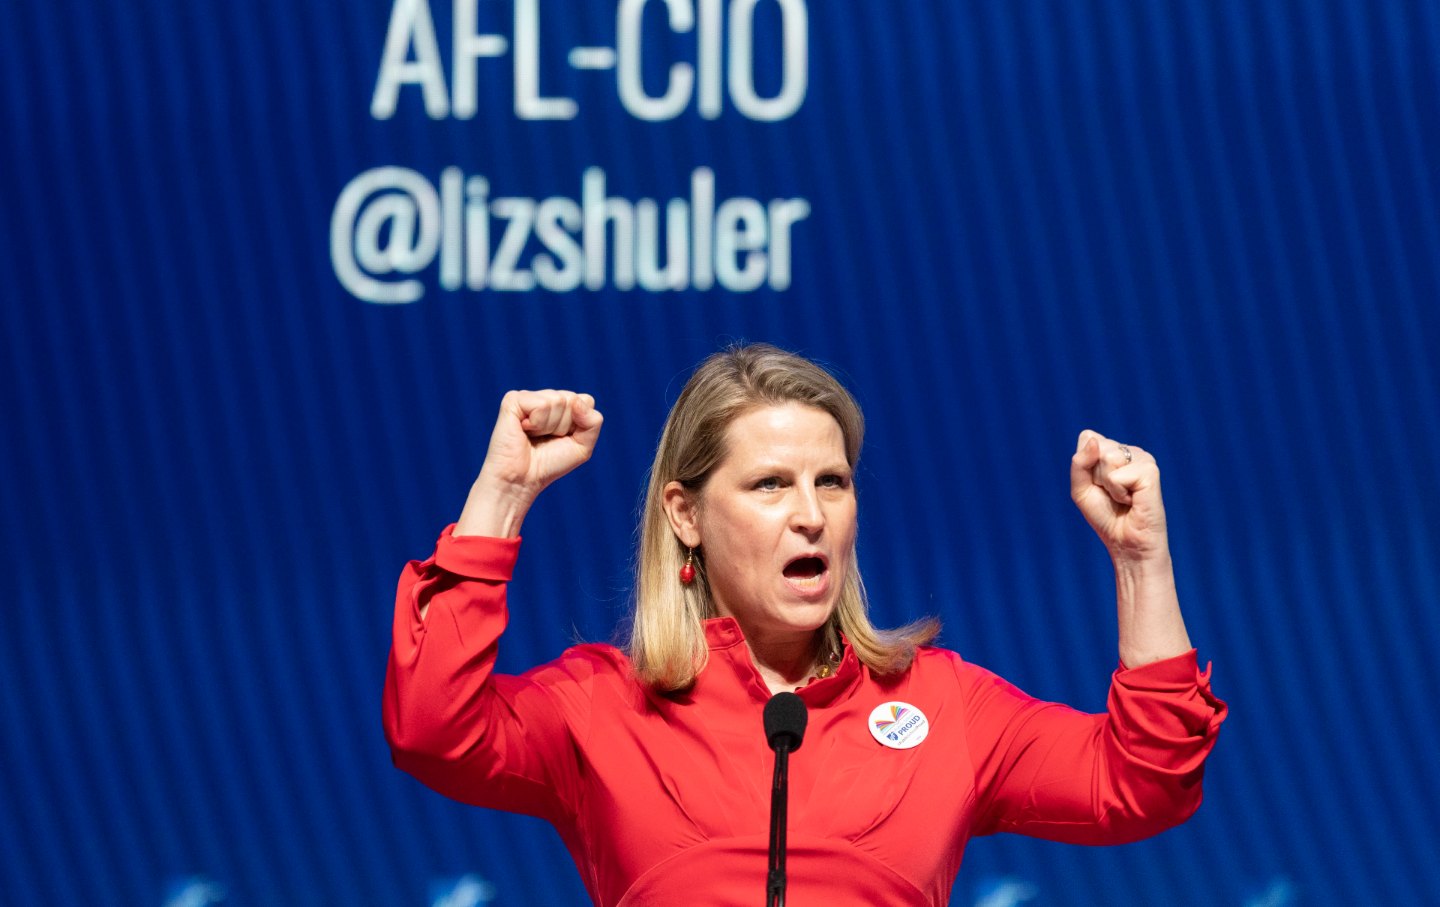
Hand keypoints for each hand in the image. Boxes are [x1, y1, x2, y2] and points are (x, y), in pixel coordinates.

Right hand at [457, 390, 602, 536]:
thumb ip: (593, 421)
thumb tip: (576, 401)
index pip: (586, 401)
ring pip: (558, 400)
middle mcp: (545, 397)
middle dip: (564, 426)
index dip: (579, 425)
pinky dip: (537, 423)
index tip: (563, 439)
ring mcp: (528, 397)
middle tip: (545, 439)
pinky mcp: (513, 400)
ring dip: (549, 427)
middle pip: (572, 400)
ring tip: (534, 436)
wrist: (521, 480)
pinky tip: (524, 430)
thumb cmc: (549, 464)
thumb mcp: (583, 446)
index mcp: (561, 405)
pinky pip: (542, 404)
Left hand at [1069, 430, 1168, 564]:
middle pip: (1095, 447)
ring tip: (1122, 497)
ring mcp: (1142, 458)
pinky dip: (1118, 492)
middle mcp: (1130, 450)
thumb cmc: (1105, 516)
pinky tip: (1132, 501)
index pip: (1087, 437)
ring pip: (1106, 458)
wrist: (1126, 543)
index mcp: (1114, 450)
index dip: (1084, 464)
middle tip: (1111, 494)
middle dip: (1094, 476)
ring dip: (1107, 485)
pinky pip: (1117, 476)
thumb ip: (1079, 463)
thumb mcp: (1080, 489)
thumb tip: (1095, 441)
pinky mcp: (1150, 471)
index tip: (1097, 484)